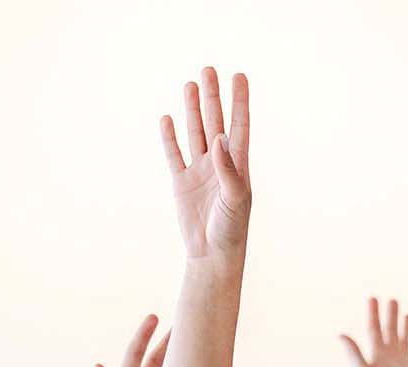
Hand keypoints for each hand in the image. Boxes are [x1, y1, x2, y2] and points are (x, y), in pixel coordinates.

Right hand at [159, 68, 250, 259]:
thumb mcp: (235, 198)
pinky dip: (170, 137)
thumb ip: (228, 168)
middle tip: (208, 70)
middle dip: (212, 97)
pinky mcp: (181, 182)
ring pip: (194, 133)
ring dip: (192, 110)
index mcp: (238, 165)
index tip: (239, 77)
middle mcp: (219, 163)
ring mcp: (199, 171)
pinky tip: (167, 118)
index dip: (239, 101)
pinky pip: (174, 154)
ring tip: (190, 85)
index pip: (239, 125)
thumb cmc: (231, 229)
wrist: (212, 254)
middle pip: (214, 122)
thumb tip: (219, 138)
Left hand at [339, 297, 407, 366]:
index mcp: (378, 356)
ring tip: (407, 316)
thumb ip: (353, 353)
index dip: (373, 314)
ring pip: (407, 342)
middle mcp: (392, 359)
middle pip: (391, 332)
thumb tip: (340, 334)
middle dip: (391, 316)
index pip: (374, 330)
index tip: (373, 298)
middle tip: (392, 300)